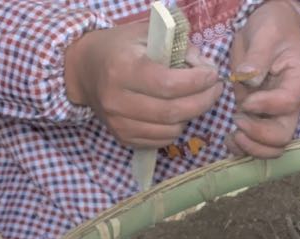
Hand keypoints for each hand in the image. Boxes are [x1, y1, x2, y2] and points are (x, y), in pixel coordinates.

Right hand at [64, 22, 222, 148]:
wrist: (84, 71)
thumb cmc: (119, 48)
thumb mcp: (145, 35)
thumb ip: (176, 47)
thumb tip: (205, 67)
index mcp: (123, 69)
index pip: (168, 84)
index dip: (197, 82)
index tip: (213, 75)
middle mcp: (118, 99)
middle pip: (173, 112)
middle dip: (203, 101)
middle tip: (215, 90)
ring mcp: (118, 123)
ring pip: (171, 130)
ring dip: (191, 116)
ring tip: (196, 99)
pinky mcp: (123, 138)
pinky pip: (161, 141)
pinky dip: (176, 128)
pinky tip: (178, 113)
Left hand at [228, 0, 299, 158]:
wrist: (267, 28)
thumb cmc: (272, 27)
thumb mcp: (266, 33)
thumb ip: (258, 56)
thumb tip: (247, 79)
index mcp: (298, 82)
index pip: (288, 103)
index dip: (266, 106)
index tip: (247, 99)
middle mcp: (289, 104)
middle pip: (283, 136)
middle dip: (259, 135)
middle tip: (238, 121)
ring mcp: (273, 113)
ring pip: (271, 147)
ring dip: (251, 148)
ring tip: (233, 135)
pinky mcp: (257, 116)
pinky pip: (255, 143)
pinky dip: (242, 148)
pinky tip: (229, 139)